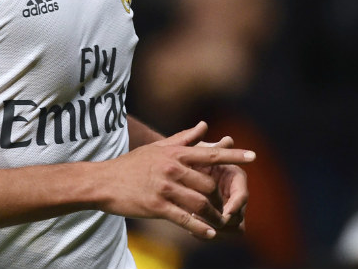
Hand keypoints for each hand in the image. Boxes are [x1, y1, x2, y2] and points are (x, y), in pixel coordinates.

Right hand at [93, 122, 254, 238]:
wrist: (103, 181)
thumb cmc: (133, 164)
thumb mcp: (158, 148)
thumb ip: (184, 138)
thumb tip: (205, 125)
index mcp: (176, 153)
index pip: (211, 153)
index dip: (234, 156)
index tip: (254, 156)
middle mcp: (173, 168)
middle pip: (208, 183)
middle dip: (218, 197)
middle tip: (224, 206)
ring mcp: (165, 187)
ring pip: (199, 202)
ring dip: (212, 214)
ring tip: (220, 222)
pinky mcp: (157, 206)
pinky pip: (184, 218)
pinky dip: (199, 227)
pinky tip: (209, 233)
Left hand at [195, 135, 247, 234]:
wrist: (174, 173)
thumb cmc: (187, 159)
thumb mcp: (196, 154)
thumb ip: (212, 150)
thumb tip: (228, 140)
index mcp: (235, 178)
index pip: (242, 196)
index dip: (235, 205)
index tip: (225, 212)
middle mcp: (234, 194)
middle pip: (239, 217)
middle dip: (224, 221)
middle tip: (208, 222)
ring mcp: (227, 208)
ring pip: (232, 230)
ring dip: (216, 229)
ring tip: (196, 225)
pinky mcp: (217, 220)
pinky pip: (218, 234)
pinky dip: (207, 234)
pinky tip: (192, 230)